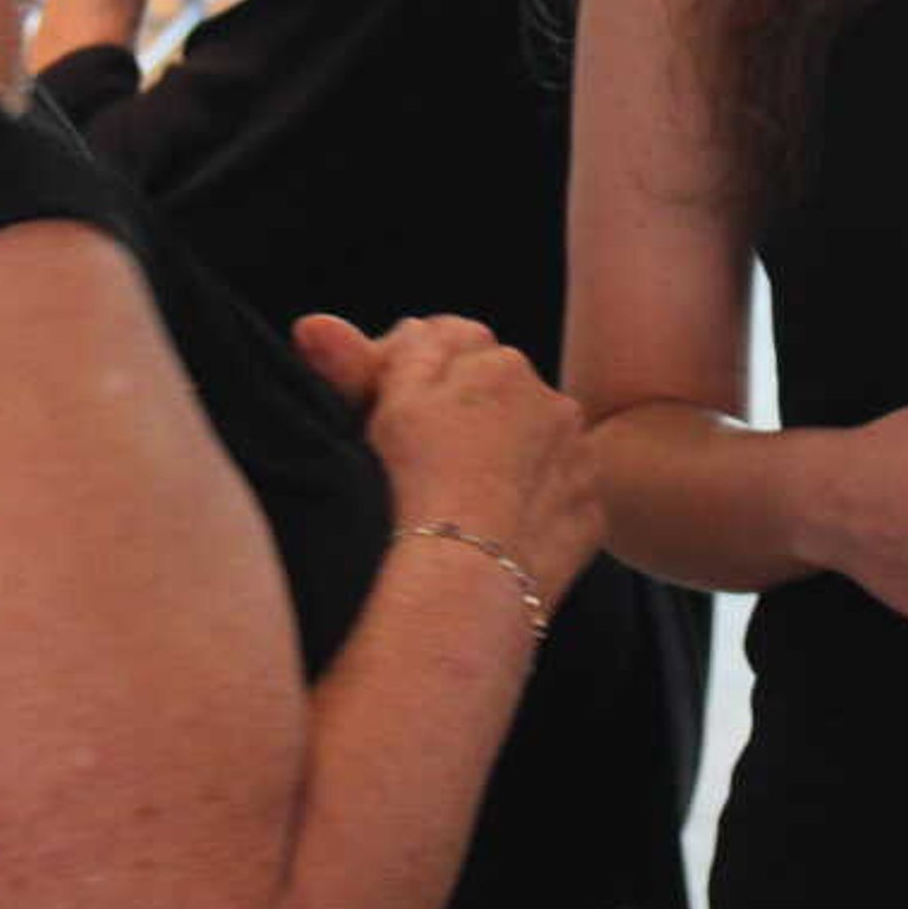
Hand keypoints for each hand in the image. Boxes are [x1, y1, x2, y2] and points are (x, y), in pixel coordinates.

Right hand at [295, 312, 599, 597]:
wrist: (463, 582)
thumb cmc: (413, 488)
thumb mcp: (380, 409)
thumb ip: (358, 358)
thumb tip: (316, 325)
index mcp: (497, 363)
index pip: (454, 345)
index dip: (416, 376)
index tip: (388, 414)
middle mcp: (551, 400)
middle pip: (498, 393)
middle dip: (468, 415)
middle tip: (423, 462)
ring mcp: (578, 457)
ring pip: (533, 442)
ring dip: (506, 458)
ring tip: (459, 503)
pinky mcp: (591, 510)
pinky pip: (558, 495)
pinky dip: (533, 506)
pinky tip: (497, 532)